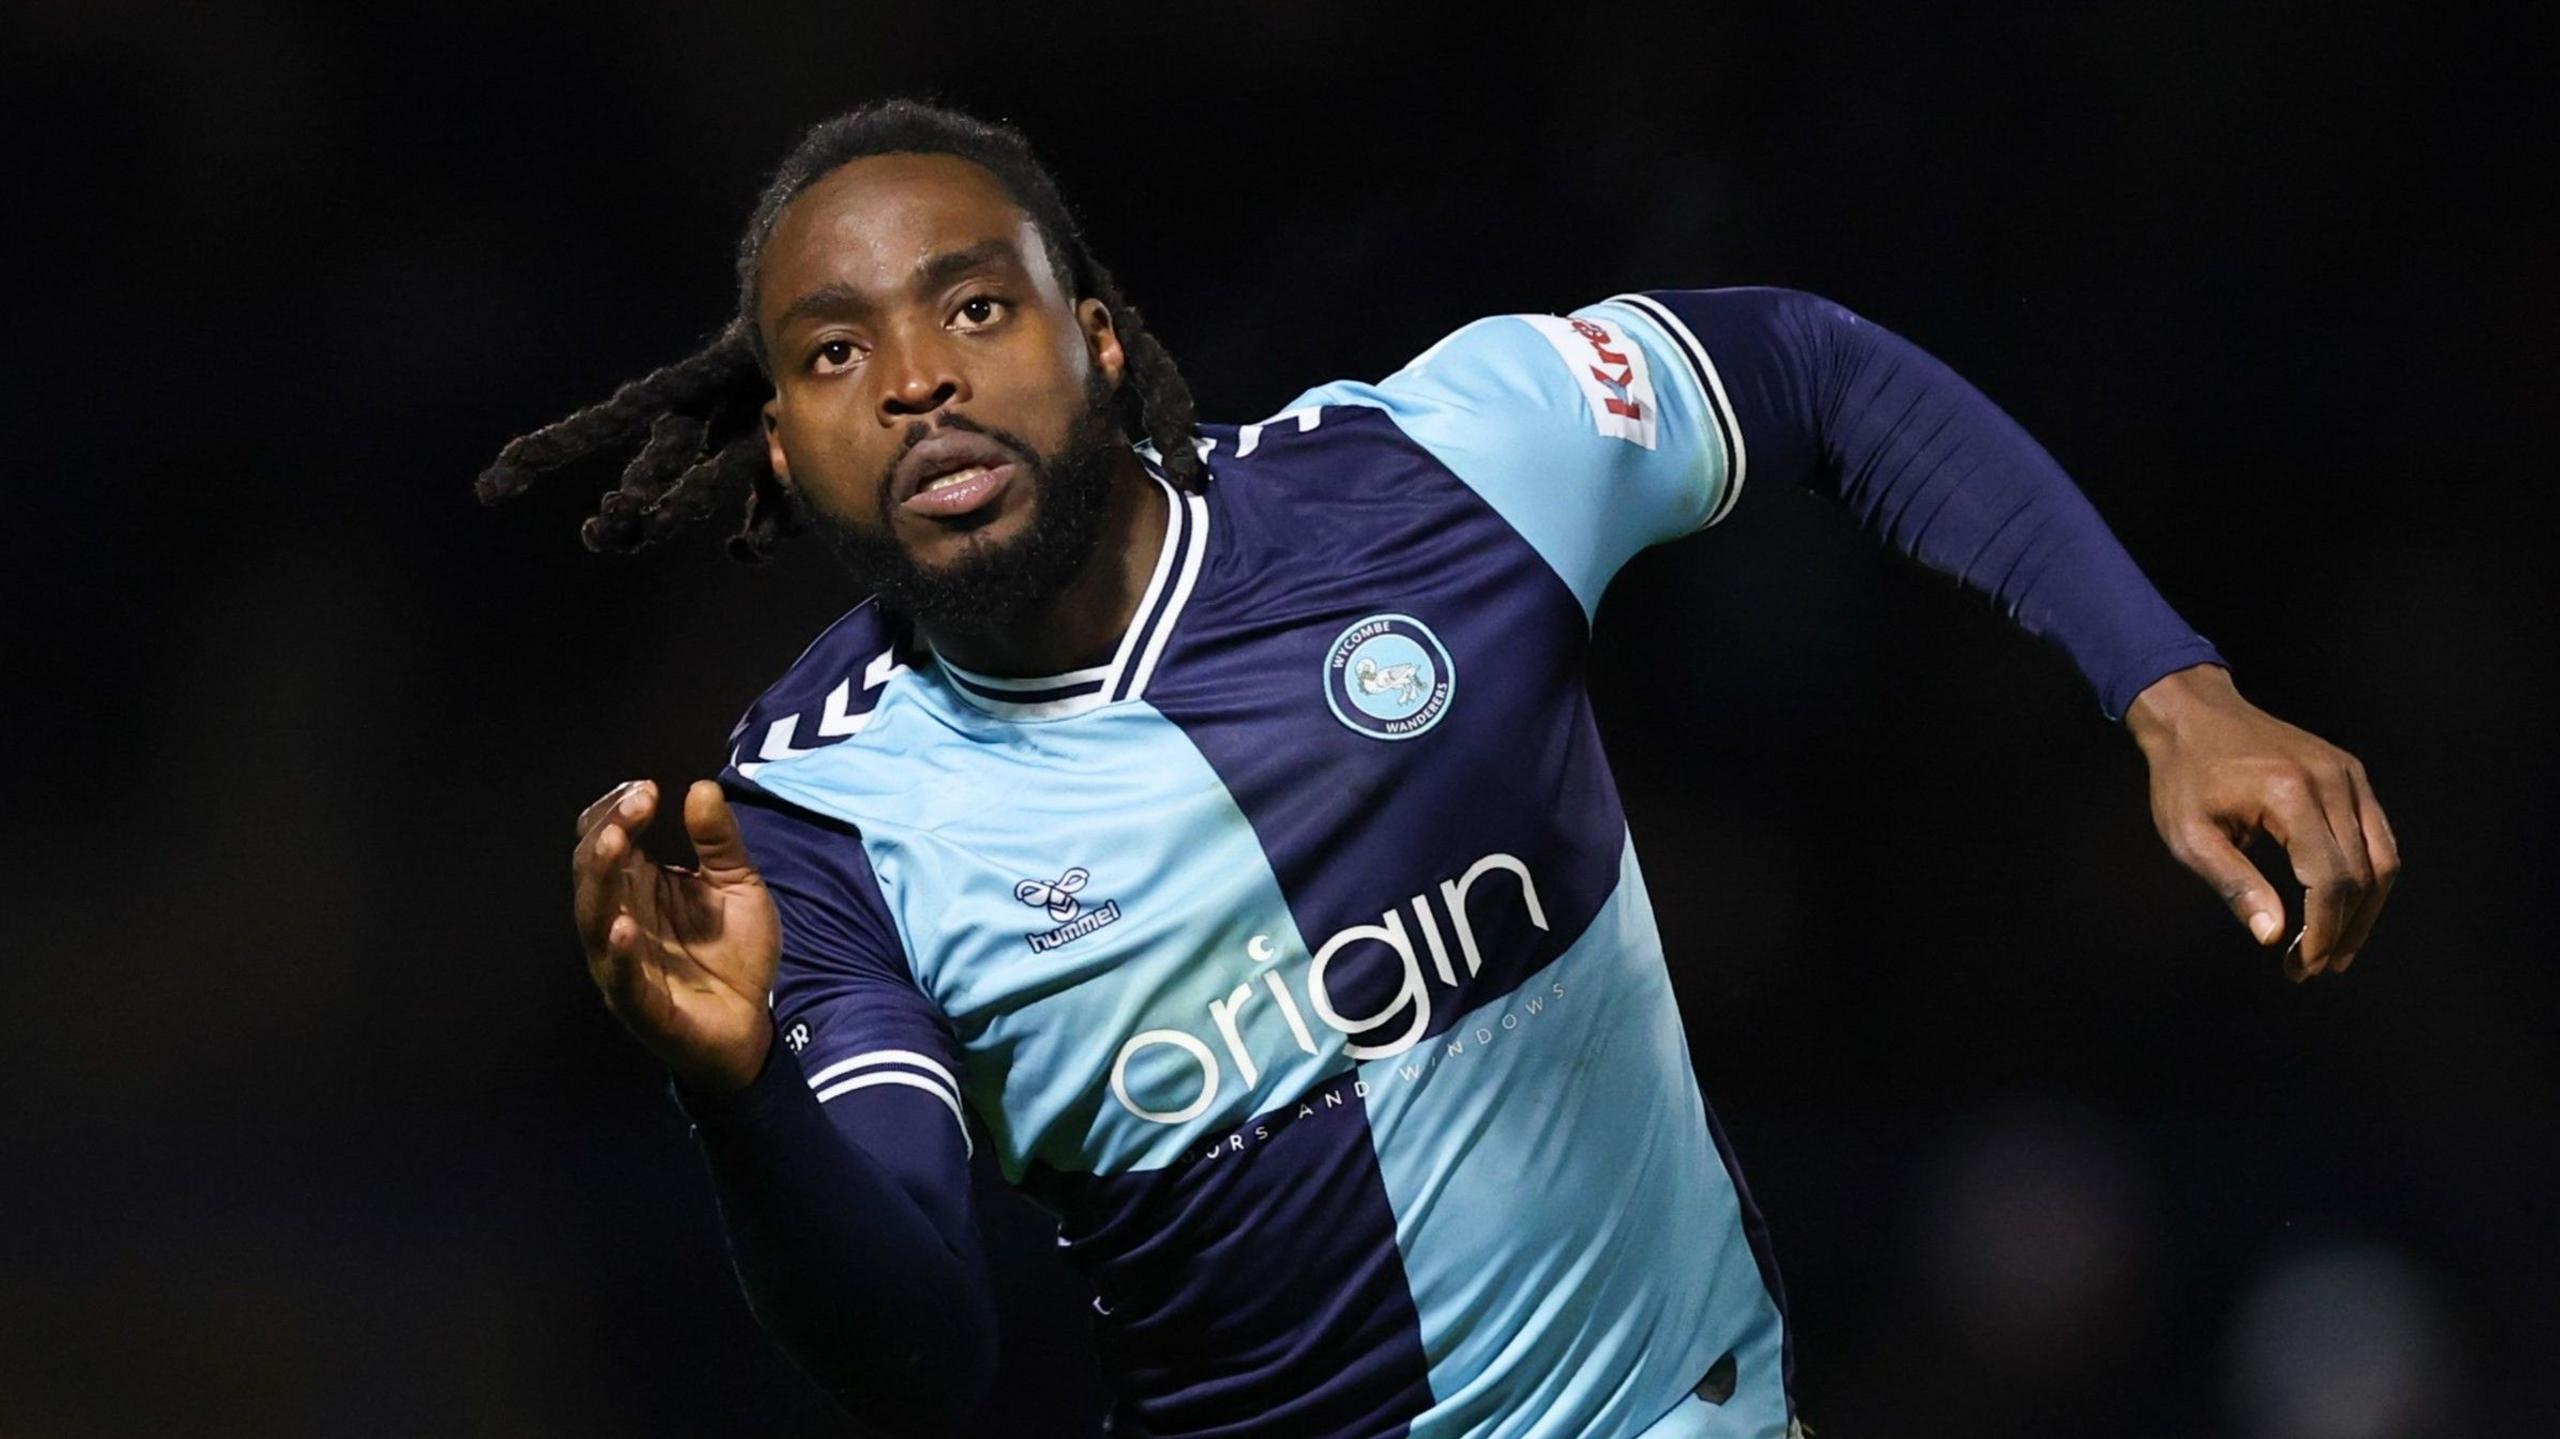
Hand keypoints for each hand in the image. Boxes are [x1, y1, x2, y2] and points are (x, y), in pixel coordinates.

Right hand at [571, 778, 780, 1089]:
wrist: (752, 1024)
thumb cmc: (734, 953)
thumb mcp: (738, 886)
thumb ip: (720, 841)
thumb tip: (701, 786)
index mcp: (637, 888)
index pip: (605, 840)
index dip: (618, 811)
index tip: (649, 788)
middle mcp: (618, 919)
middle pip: (592, 871)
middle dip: (609, 832)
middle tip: (639, 802)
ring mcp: (622, 963)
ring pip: (593, 917)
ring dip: (601, 879)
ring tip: (614, 843)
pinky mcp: (638, 1004)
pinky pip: (619, 977)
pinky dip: (618, 953)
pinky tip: (623, 926)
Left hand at [2126, 664, 2399, 979]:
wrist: (2194, 715)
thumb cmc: (2183, 778)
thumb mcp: (2189, 837)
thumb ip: (2234, 885)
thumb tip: (2273, 937)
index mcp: (2291, 794)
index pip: (2330, 878)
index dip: (2323, 930)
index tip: (2303, 966)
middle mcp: (2333, 781)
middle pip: (2363, 874)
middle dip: (2342, 929)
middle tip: (2314, 967)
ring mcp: (2349, 774)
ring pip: (2382, 859)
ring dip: (2364, 911)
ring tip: (2334, 950)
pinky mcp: (2352, 774)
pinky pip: (2378, 836)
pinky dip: (2368, 878)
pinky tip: (2343, 909)